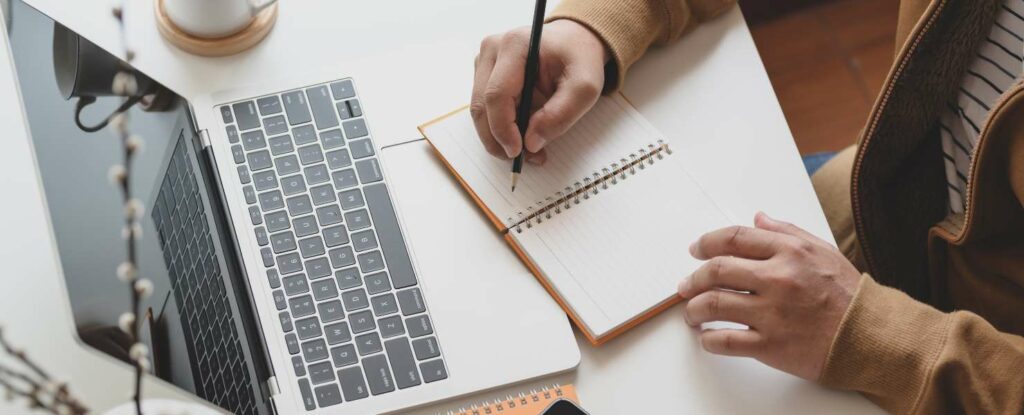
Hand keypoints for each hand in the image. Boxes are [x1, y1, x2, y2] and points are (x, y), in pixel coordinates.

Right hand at [472, 20, 608, 163]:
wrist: (574, 42)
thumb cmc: (579, 59)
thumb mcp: (585, 86)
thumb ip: (561, 114)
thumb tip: (531, 143)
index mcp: (514, 45)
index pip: (496, 94)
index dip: (503, 128)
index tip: (518, 152)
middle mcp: (492, 50)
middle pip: (482, 106)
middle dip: (498, 140)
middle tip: (523, 159)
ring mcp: (484, 61)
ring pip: (480, 111)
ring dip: (499, 138)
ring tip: (529, 151)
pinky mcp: (484, 74)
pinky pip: (485, 110)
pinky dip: (500, 129)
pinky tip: (522, 136)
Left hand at [678, 212, 860, 380]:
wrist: (871, 337)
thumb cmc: (848, 294)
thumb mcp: (822, 251)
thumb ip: (787, 232)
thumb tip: (758, 218)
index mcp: (789, 252)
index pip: (733, 239)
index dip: (707, 243)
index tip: (695, 250)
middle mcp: (778, 279)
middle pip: (716, 270)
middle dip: (693, 278)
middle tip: (685, 285)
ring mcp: (772, 313)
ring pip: (713, 304)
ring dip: (694, 309)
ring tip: (691, 313)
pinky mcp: (771, 345)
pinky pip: (725, 340)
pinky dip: (708, 340)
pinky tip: (706, 338)